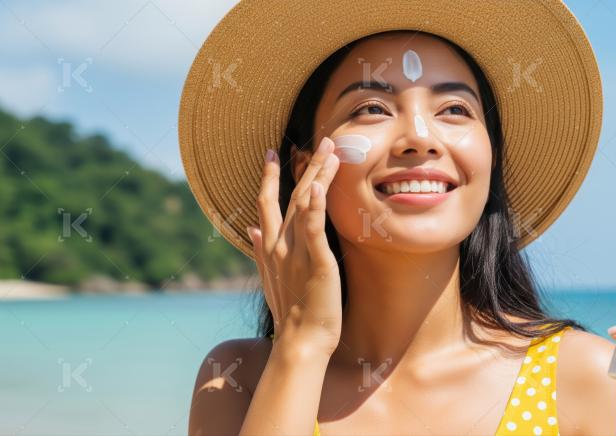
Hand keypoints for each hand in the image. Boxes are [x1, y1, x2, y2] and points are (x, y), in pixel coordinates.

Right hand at [246, 137, 342, 355]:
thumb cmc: (292, 312)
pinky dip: (316, 207)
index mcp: (271, 247)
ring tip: (332, 151)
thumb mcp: (272, 279)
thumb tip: (252, 229)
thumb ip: (262, 250)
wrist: (299, 342)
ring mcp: (296, 252)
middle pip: (291, 195)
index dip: (269, 176)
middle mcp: (280, 244)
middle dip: (306, 165)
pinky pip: (314, 229)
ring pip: (306, 204)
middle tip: (322, 140)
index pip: (266, 203)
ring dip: (318, 175)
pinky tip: (320, 187)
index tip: (272, 153)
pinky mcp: (316, 262)